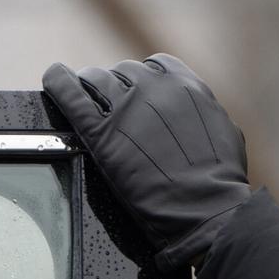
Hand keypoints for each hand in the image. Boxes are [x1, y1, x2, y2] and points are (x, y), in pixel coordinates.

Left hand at [43, 53, 250, 269]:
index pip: (154, 66)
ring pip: (95, 78)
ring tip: (84, 100)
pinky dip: (58, 82)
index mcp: (186, 85)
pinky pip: (69, 93)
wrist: (207, 211)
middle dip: (118, 89)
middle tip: (114, 111)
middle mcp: (154, 87)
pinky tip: (54, 79)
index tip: (138, 95)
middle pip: (123, 73)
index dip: (143, 82)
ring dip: (90, 88)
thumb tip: (196, 112)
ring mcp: (124, 107)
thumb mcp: (225, 132)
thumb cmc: (220, 182)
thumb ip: (204, 113)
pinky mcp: (99, 132)